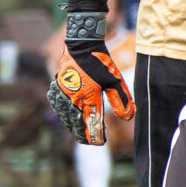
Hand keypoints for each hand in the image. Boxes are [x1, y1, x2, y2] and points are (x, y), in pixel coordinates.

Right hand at [48, 11, 133, 145]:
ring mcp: (61, 94)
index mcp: (86, 99)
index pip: (91, 125)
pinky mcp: (56, 87)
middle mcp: (71, 99)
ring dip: (74, 124)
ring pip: (66, 116)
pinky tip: (70, 116)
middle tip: (93, 139)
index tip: (101, 142)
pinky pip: (58, 106)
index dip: (95, 136)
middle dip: (84, 133)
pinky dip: (65, 114)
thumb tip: (128, 118)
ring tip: (82, 131)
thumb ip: (121, 100)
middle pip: (76, 124)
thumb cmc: (101, 62)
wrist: (81, 44)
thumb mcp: (115, 81)